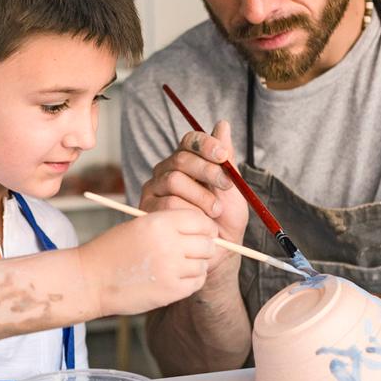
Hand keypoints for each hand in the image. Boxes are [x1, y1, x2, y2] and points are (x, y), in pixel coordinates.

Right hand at [80, 209, 215, 316]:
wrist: (90, 279)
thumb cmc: (113, 250)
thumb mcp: (139, 226)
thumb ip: (170, 225)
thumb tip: (205, 231)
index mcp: (159, 222)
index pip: (200, 220)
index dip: (204, 227)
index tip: (202, 232)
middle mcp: (168, 244)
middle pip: (207, 243)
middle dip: (204, 246)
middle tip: (193, 251)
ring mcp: (170, 269)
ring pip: (203, 264)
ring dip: (195, 265)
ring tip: (178, 265)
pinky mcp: (170, 291)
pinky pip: (196, 282)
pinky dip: (191, 280)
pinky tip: (175, 277)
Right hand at [138, 120, 248, 282]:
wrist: (217, 256)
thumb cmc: (224, 222)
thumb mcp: (231, 191)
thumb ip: (225, 160)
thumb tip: (223, 124)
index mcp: (187, 162)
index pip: (190, 141)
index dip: (206, 144)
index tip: (224, 156)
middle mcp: (167, 172)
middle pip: (182, 159)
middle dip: (208, 171)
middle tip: (226, 187)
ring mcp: (155, 191)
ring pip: (174, 181)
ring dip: (201, 198)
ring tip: (214, 214)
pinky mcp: (148, 211)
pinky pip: (168, 205)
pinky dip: (190, 216)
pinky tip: (199, 226)